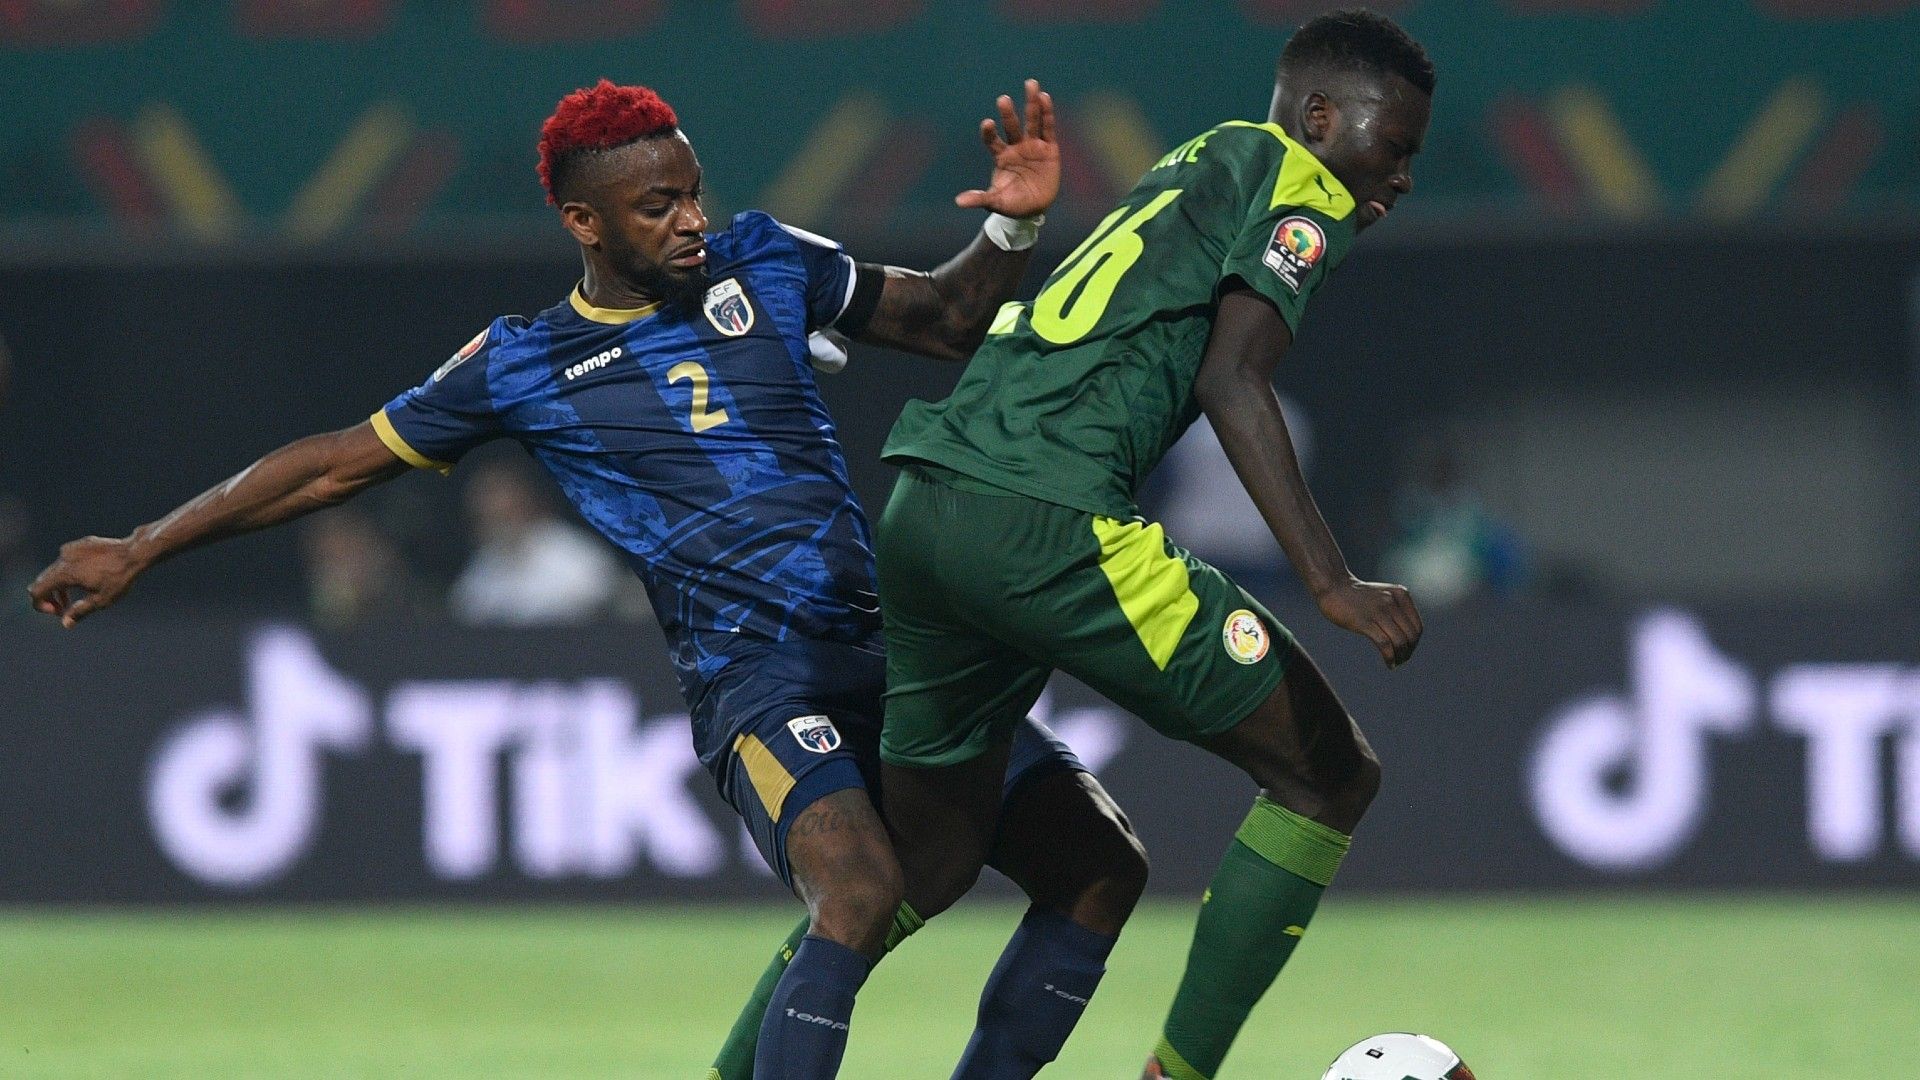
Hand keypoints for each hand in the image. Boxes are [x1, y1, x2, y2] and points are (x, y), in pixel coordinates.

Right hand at [27, 536, 145, 627]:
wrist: (134, 552)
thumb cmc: (119, 578)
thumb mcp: (101, 600)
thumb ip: (80, 611)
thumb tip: (65, 623)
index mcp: (64, 573)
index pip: (36, 591)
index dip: (40, 605)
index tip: (58, 612)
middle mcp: (63, 558)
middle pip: (43, 581)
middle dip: (49, 597)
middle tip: (64, 609)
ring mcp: (71, 549)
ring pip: (54, 570)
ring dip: (59, 586)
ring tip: (73, 598)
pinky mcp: (80, 544)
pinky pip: (66, 561)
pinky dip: (69, 573)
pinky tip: (87, 579)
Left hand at [955, 78, 1058, 218]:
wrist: (1034, 209)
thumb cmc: (1012, 204)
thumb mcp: (996, 202)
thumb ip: (980, 198)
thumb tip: (959, 202)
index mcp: (1001, 157)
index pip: (992, 140)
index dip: (989, 132)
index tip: (987, 123)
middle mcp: (1016, 147)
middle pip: (1011, 126)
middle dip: (1008, 113)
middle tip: (1002, 99)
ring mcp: (1033, 146)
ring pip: (1032, 121)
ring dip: (1031, 103)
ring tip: (1031, 84)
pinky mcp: (1050, 149)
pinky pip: (1048, 128)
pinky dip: (1047, 114)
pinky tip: (1045, 97)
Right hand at [1316, 577, 1421, 668]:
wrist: (1333, 586)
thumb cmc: (1356, 595)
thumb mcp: (1383, 595)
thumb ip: (1396, 609)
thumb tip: (1407, 636)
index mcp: (1401, 595)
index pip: (1417, 627)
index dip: (1414, 644)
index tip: (1406, 652)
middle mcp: (1392, 602)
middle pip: (1410, 636)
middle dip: (1408, 652)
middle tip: (1401, 660)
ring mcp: (1379, 611)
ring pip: (1399, 641)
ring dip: (1400, 657)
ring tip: (1395, 663)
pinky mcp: (1364, 622)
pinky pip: (1384, 644)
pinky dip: (1389, 657)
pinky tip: (1388, 664)